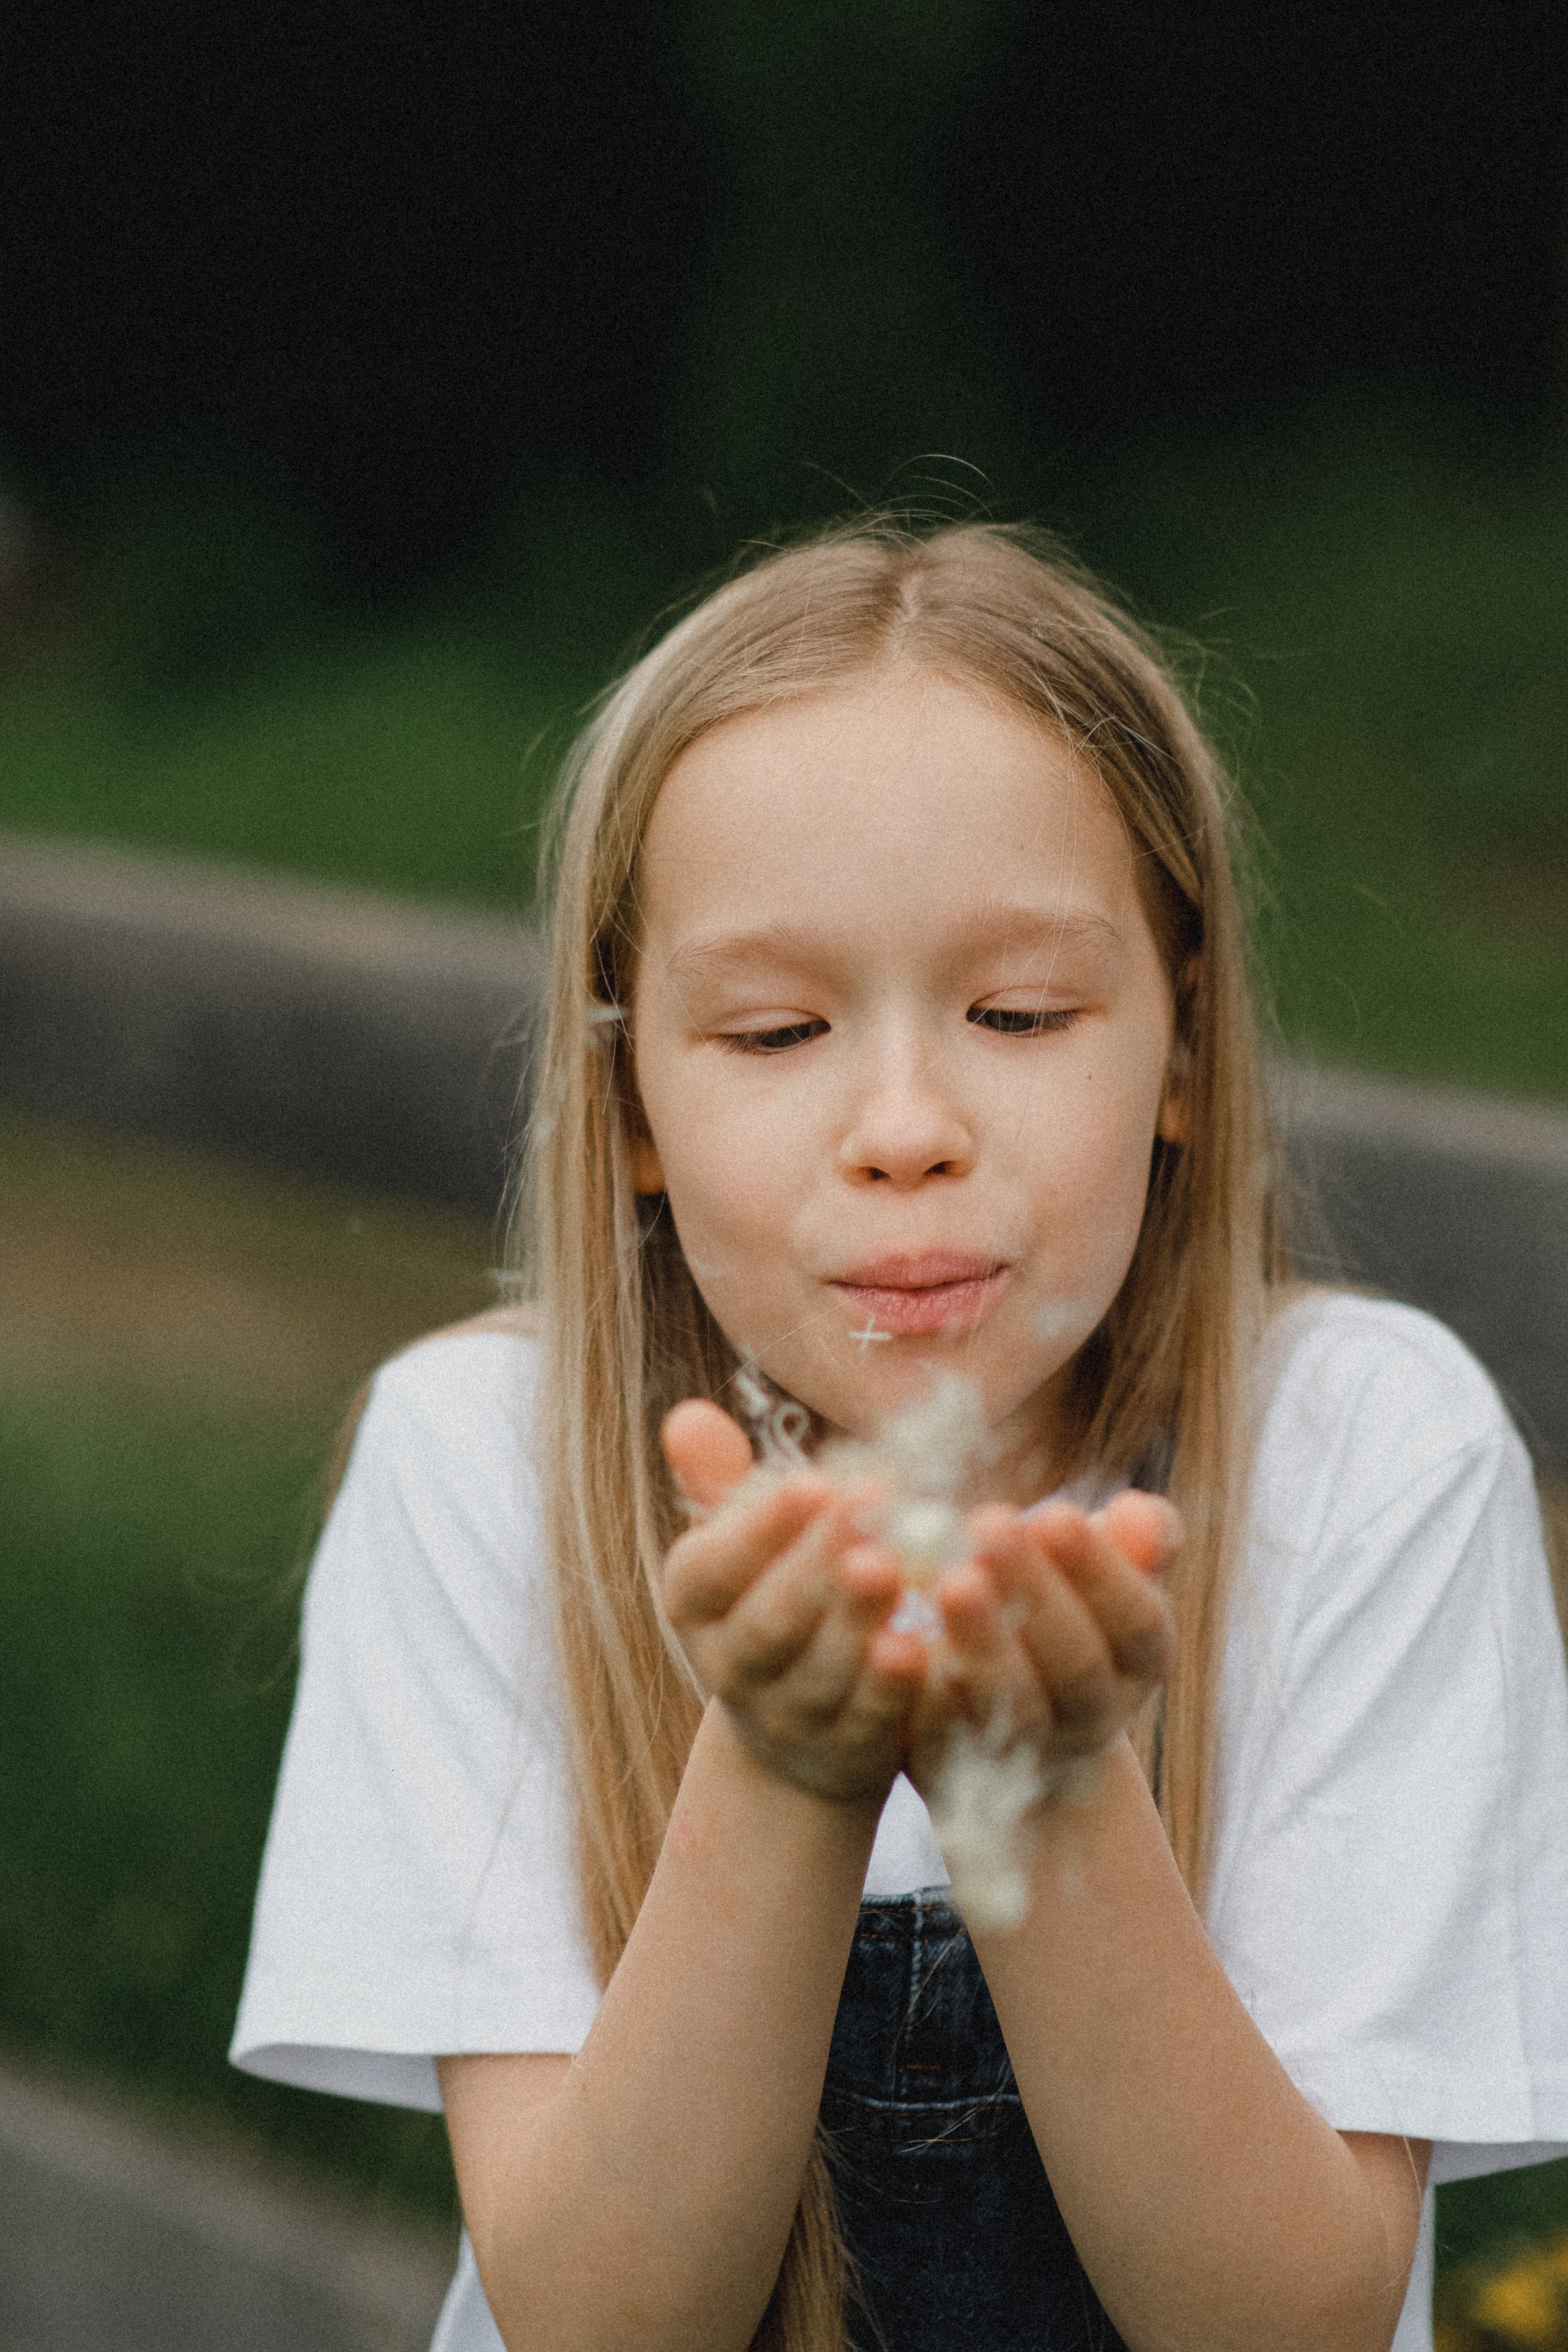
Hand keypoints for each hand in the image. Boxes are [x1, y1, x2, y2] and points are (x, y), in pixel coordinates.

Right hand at [659, 1401, 926, 1806]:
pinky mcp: (847, 1751)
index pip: (709, 1570)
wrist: (797, 1730)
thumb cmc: (772, 1595)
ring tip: (893, 1569)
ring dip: (855, 1623)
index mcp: (695, 1604)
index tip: (813, 1481)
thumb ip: (720, 1482)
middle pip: (766, 1623)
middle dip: (815, 1564)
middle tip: (869, 1506)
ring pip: (818, 1674)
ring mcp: (788, 1716)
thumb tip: (688, 1415)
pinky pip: (868, 1722)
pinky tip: (921, 1648)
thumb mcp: (740, 1544)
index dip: (758, 1530)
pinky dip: (891, 1689)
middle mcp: (731, 1666)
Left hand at [896, 1491, 1179, 1799]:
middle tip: (990, 1526)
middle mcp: (1091, 1714)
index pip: (1138, 1623)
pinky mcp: (958, 1764)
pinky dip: (928, 1696)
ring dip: (984, 1644)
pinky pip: (946, 1738)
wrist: (1025, 1732)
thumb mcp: (1109, 1574)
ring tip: (951, 1580)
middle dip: (1036, 1593)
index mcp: (1139, 1662)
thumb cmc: (1067, 1614)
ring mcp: (1028, 1749)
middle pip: (1076, 1665)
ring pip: (1013, 1707)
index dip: (1101, 1573)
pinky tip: (901, 1644)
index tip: (1052, 1513)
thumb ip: (1138, 1538)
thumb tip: (1136, 1512)